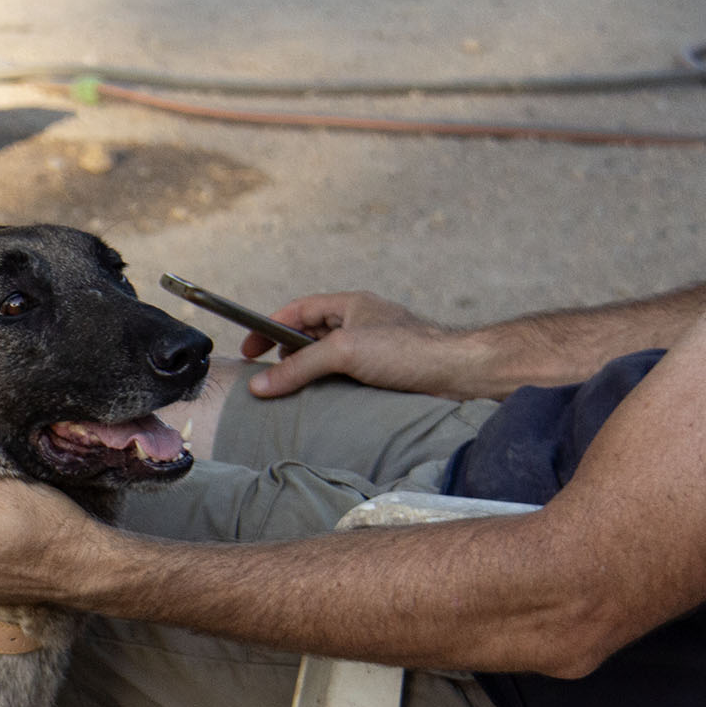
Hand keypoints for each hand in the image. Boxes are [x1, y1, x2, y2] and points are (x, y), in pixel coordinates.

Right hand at [242, 291, 493, 400]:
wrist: (457, 373)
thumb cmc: (407, 350)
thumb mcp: (343, 352)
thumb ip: (298, 367)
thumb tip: (259, 386)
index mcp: (350, 305)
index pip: (297, 310)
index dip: (268, 327)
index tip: (248, 350)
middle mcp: (360, 322)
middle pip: (308, 333)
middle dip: (283, 351)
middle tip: (265, 373)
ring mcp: (371, 347)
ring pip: (325, 357)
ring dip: (305, 371)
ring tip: (287, 389)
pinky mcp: (382, 372)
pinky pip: (342, 376)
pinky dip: (325, 386)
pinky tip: (318, 401)